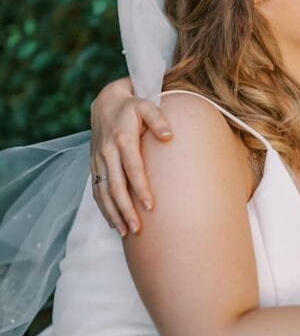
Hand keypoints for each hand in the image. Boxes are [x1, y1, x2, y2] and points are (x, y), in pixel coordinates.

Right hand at [90, 79, 172, 234]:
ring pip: (103, 192)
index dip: (140, 188)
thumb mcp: (147, 105)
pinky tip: (114, 223)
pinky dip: (104, 208)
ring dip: (113, 213)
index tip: (150, 206)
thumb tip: (169, 136)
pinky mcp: (94, 166)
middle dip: (126, 209)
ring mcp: (98, 160)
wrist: (105, 103)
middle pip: (116, 186)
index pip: (132, 168)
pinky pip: (97, 190)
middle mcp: (107, 152)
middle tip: (138, 229)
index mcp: (122, 139)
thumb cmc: (132, 106)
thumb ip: (158, 119)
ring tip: (126, 232)